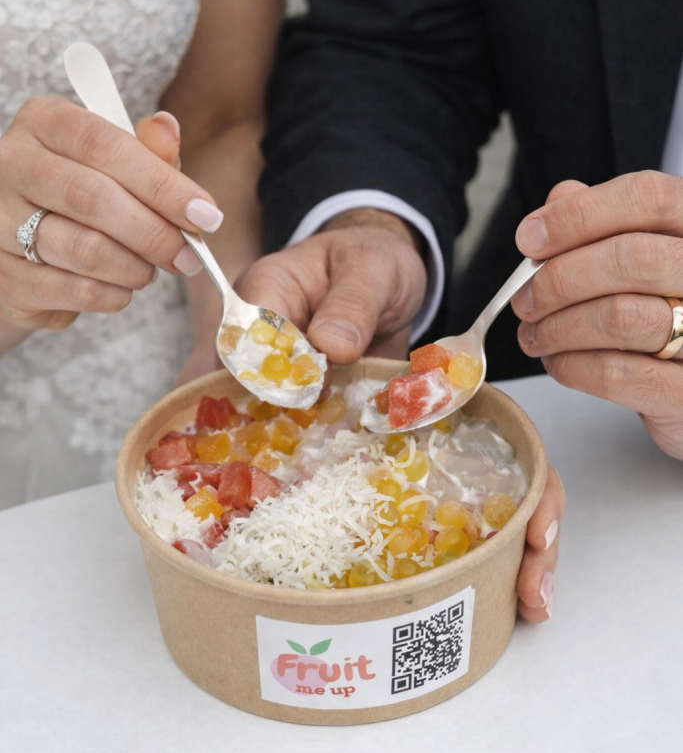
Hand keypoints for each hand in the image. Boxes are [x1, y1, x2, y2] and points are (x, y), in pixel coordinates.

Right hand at [0, 99, 222, 330]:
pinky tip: (122, 288)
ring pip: (85, 249)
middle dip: (156, 233)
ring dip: (136, 268)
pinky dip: (113, 295)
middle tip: (189, 256)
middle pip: (94, 199)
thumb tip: (168, 128)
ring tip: (151, 269)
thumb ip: (147, 151)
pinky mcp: (2, 274)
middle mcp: (10, 164)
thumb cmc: (83, 193)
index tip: (206, 216)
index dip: (163, 185)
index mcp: (44, 122)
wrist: (24, 243)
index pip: (107, 147)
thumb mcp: (117, 163)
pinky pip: (73, 290)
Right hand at [235, 208, 561, 621]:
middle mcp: (259, 339)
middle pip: (231, 389)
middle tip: (266, 477)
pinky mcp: (301, 399)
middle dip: (243, 433)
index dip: (264, 379)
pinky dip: (300, 455)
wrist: (390, 274)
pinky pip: (287, 429)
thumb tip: (331, 345)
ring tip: (284, 492)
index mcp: (264, 293)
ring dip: (268, 451)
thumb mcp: (372, 270)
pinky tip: (314, 484)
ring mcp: (278, 373)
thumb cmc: (372, 261)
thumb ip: (352, 304)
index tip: (296, 406)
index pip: (244, 343)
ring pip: (251, 417)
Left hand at [512, 172, 682, 459]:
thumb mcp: (644, 254)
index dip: (578, 214)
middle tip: (524, 300)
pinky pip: (618, 373)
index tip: (529, 239)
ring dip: (558, 327)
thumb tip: (559, 198)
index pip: (647, 197)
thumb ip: (604, 222)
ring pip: (621, 317)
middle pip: (632, 257)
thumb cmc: (667, 310)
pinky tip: (557, 361)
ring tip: (535, 335)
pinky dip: (571, 365)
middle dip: (559, 279)